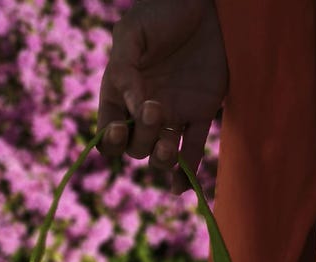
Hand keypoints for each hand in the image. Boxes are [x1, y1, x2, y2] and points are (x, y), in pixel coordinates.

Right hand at [96, 0, 227, 194]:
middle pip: (135, 147)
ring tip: (169, 145)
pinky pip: (192, 151)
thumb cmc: (163, 10)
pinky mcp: (201, 113)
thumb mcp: (133, 32)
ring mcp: (173, 114)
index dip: (110, 139)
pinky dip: (187, 173)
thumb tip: (130, 108)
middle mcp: (143, 109)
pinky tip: (182, 189)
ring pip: (161, 155)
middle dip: (142, 138)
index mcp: (120, 91)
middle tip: (155, 108)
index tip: (120, 127)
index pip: (108, 132)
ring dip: (162, 159)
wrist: (207, 2)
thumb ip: (124, 68)